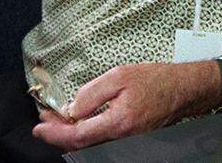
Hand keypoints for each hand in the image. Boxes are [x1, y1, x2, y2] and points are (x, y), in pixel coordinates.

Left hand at [32, 61, 216, 150]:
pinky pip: (100, 141)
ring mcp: (126, 142)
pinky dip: (84, 133)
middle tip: (45, 118)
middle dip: (58, 133)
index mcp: (117, 123)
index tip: (38, 127)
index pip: (76, 136)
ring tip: (57, 117)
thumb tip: (71, 108)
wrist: (183, 90)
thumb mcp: (119, 76)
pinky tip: (78, 120)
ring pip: (89, 145)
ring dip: (70, 133)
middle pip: (80, 145)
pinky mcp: (129, 139)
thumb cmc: (156, 80)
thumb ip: (91, 93)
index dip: (54, 134)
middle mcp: (121, 138)